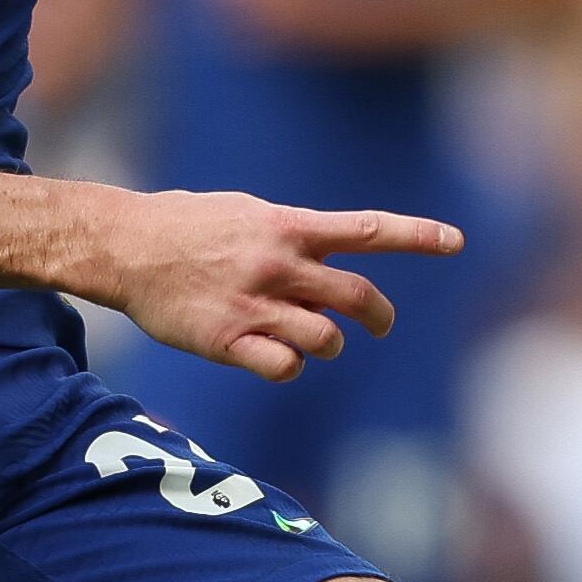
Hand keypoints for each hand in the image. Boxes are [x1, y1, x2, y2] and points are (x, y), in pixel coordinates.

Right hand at [86, 185, 461, 382]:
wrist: (125, 245)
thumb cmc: (188, 225)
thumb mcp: (248, 213)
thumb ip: (295, 237)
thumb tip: (332, 265)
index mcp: (287, 226)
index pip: (367, 230)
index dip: (417, 236)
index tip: (457, 242)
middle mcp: (279, 264)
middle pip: (358, 297)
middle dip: (378, 316)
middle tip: (378, 325)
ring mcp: (255, 304)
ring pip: (327, 339)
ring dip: (328, 343)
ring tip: (308, 338)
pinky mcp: (228, 341)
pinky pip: (286, 368)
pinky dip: (291, 366)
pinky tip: (273, 355)